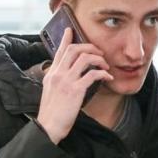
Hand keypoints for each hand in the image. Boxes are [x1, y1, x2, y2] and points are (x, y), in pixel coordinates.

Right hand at [37, 28, 113, 143]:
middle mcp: (57, 74)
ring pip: (84, 58)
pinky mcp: (75, 90)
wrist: (48, 127)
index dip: (66, 39)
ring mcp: (66, 81)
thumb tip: (69, 73)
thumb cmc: (52, 112)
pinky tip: (108, 77)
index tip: (70, 29)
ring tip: (105, 65)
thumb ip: (58, 80)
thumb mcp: (50, 91)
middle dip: (90, 47)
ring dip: (98, 59)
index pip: (59, 51)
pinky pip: (93, 74)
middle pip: (74, 50)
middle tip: (100, 52)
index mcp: (51, 74)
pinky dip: (103, 73)